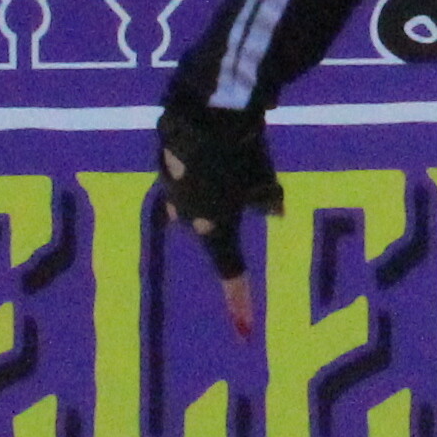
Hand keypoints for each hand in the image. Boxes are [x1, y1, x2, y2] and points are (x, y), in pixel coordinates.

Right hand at [158, 99, 279, 343]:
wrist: (206, 103)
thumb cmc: (242, 150)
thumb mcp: (265, 178)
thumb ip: (266, 199)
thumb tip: (274, 212)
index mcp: (212, 225)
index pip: (229, 269)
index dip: (238, 301)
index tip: (246, 333)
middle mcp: (184, 212)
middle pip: (206, 227)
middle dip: (220, 220)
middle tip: (237, 198)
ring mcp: (169, 185)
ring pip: (190, 199)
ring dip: (206, 191)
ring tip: (224, 166)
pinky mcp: (162, 155)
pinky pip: (182, 170)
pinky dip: (196, 166)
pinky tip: (208, 145)